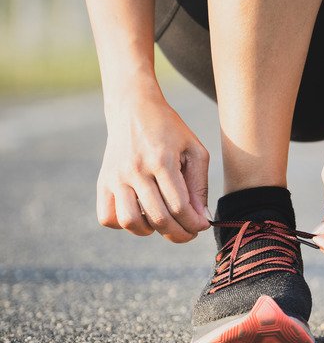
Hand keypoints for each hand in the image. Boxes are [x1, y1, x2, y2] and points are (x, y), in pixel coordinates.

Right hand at [96, 89, 210, 241]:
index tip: (202, 226)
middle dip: (179, 233)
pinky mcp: (103, 182)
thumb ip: (199, 185)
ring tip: (164, 222)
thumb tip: (200, 218)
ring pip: (130, 222)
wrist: (134, 109)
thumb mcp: (194, 150)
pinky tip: (141, 214)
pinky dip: (124, 224)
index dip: (194, 223)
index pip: (178, 205)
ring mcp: (115, 177)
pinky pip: (107, 217)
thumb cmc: (170, 131)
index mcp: (161, 161)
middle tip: (189, 233)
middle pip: (158, 217)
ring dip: (151, 231)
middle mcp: (135, 170)